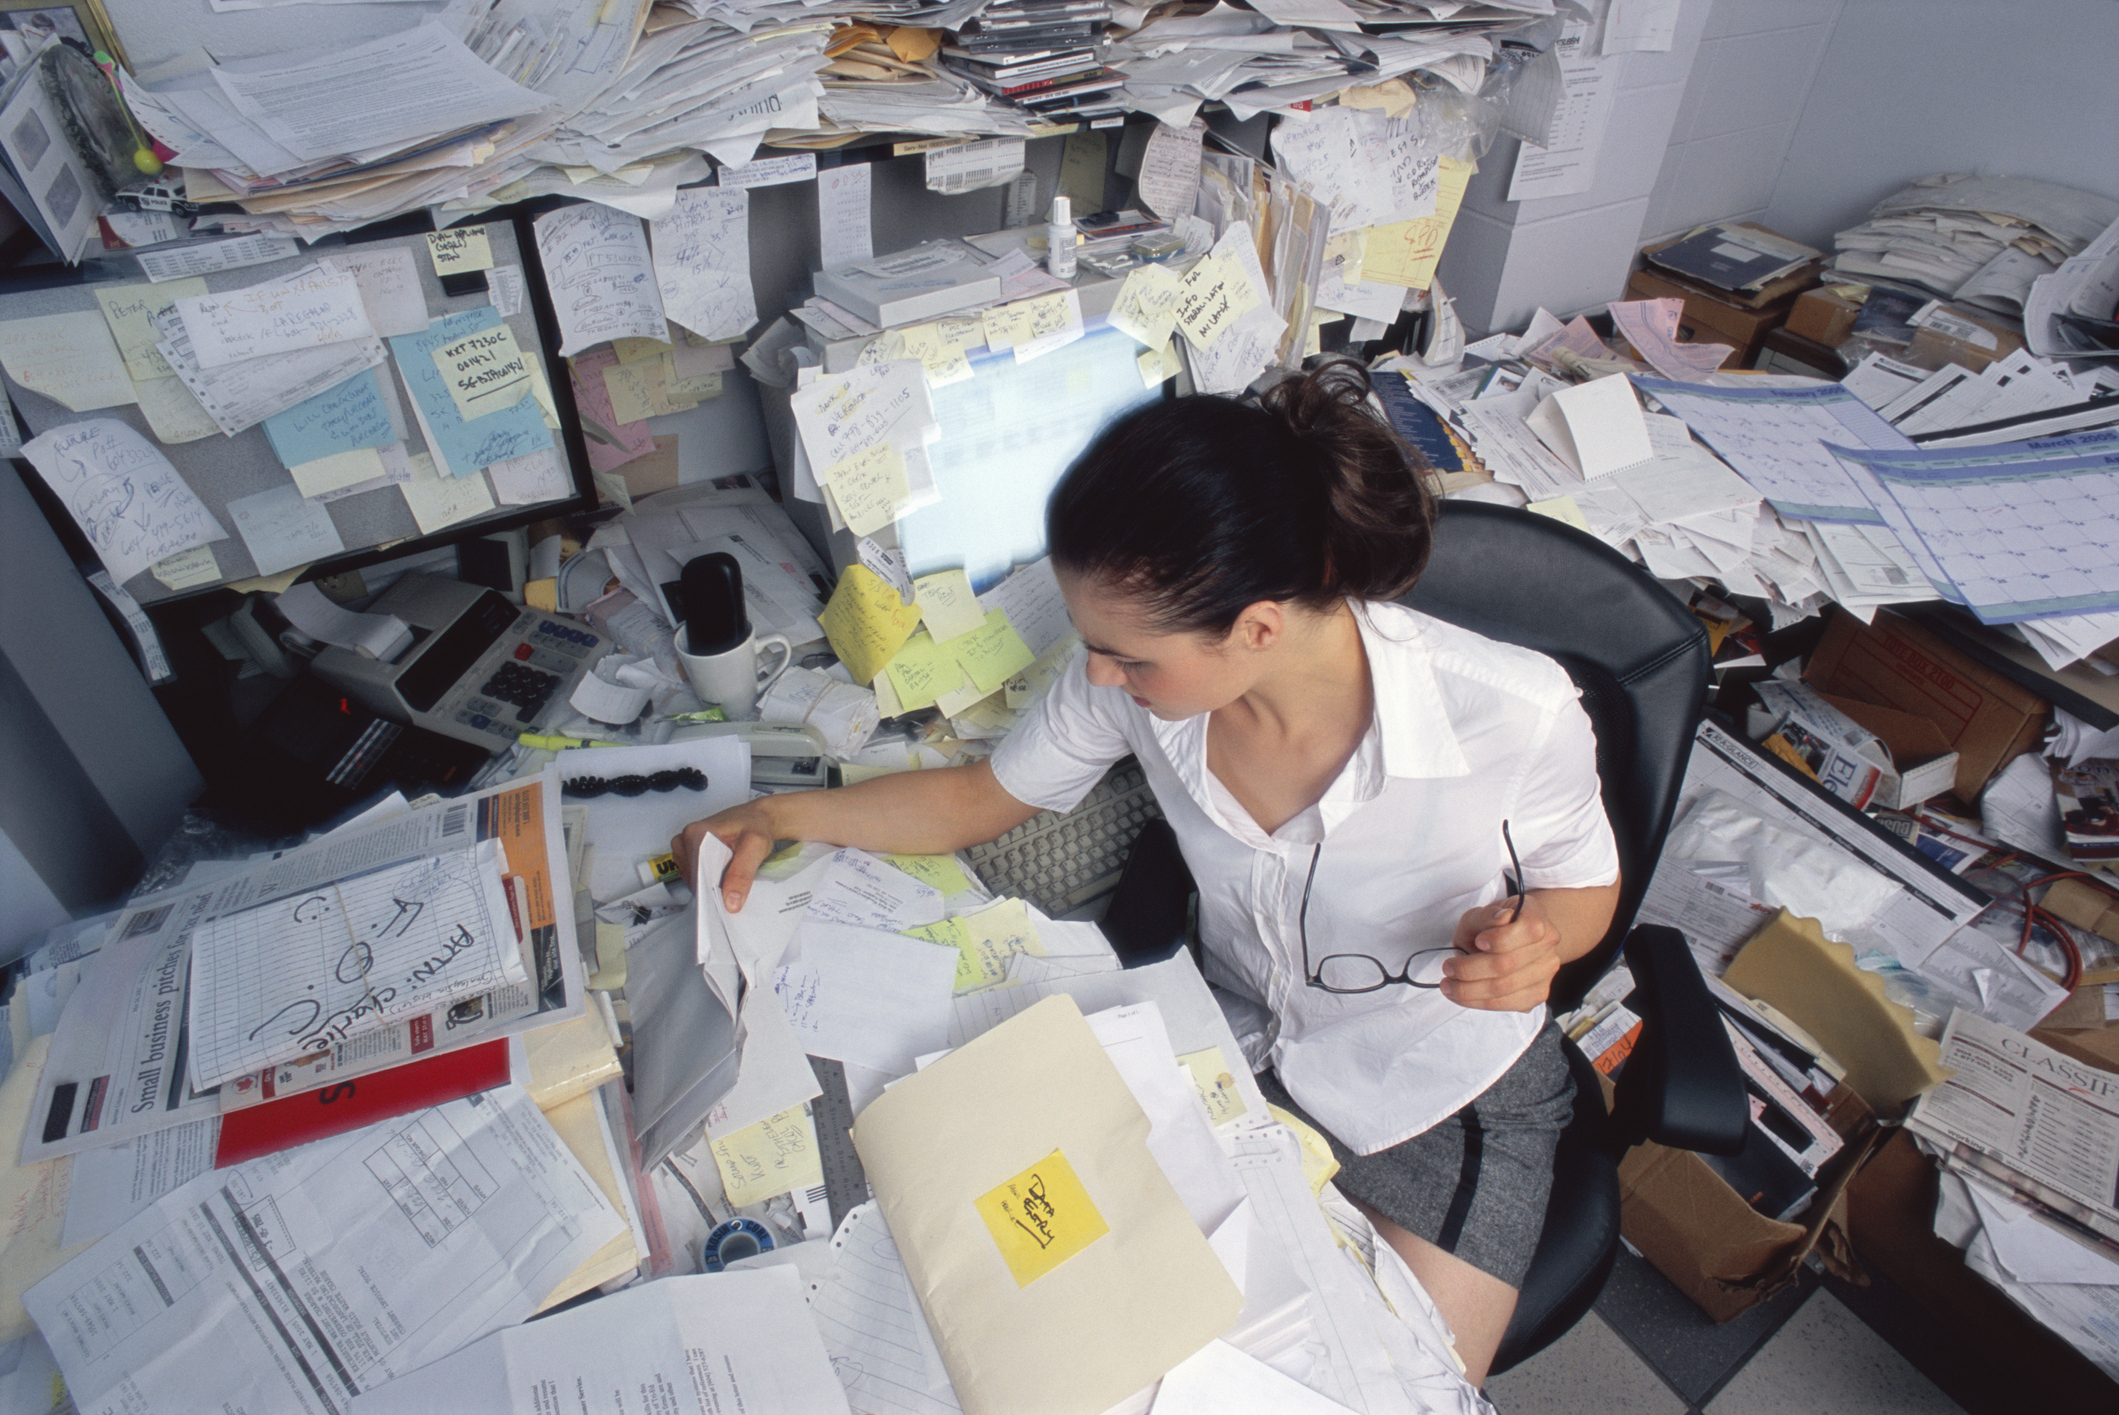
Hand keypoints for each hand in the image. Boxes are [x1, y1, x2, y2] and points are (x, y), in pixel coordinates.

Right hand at [672, 801, 779, 910]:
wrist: (756, 818)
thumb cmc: (756, 826)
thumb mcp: (756, 847)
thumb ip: (742, 874)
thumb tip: (730, 903)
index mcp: (696, 834)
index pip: (697, 872)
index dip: (712, 890)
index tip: (727, 903)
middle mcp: (684, 839)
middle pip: (693, 876)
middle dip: (712, 888)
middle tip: (734, 893)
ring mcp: (684, 846)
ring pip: (693, 877)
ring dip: (710, 884)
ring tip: (730, 880)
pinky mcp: (689, 852)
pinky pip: (694, 874)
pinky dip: (708, 879)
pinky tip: (724, 876)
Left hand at [1441, 894, 1562, 1011]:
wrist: (1510, 940)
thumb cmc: (1491, 926)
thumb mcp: (1481, 913)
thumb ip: (1486, 915)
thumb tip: (1500, 919)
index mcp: (1536, 916)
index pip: (1529, 930)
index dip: (1500, 939)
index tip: (1478, 942)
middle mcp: (1548, 945)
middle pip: (1509, 964)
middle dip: (1470, 970)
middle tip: (1447, 969)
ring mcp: (1546, 971)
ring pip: (1506, 988)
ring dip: (1470, 990)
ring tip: (1448, 986)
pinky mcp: (1538, 994)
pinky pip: (1508, 1004)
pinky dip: (1480, 1002)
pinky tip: (1463, 996)